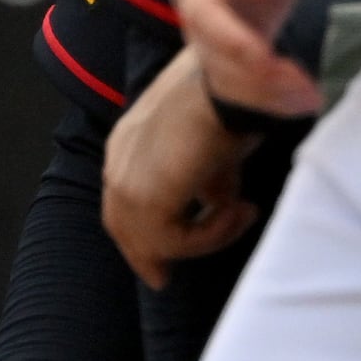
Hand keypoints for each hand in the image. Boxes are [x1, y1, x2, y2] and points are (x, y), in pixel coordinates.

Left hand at [103, 53, 260, 288]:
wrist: (231, 79)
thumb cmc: (230, 100)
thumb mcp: (215, 148)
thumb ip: (207, 182)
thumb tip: (219, 205)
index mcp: (127, 142)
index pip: (121, 203)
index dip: (139, 236)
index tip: (159, 264)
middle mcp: (119, 161)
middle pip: (123, 228)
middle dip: (148, 256)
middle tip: (164, 280)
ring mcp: (127, 180)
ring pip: (153, 240)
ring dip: (204, 238)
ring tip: (242, 213)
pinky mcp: (145, 197)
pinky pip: (174, 241)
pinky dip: (211, 235)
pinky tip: (239, 210)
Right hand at [173, 0, 325, 118]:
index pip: (200, 9)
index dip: (228, 38)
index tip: (264, 58)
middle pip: (210, 49)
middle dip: (253, 76)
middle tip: (304, 89)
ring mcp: (218, 18)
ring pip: (225, 69)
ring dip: (263, 92)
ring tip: (310, 98)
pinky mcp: (240, 33)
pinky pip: (245, 71)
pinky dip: (270, 90)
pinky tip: (305, 95)